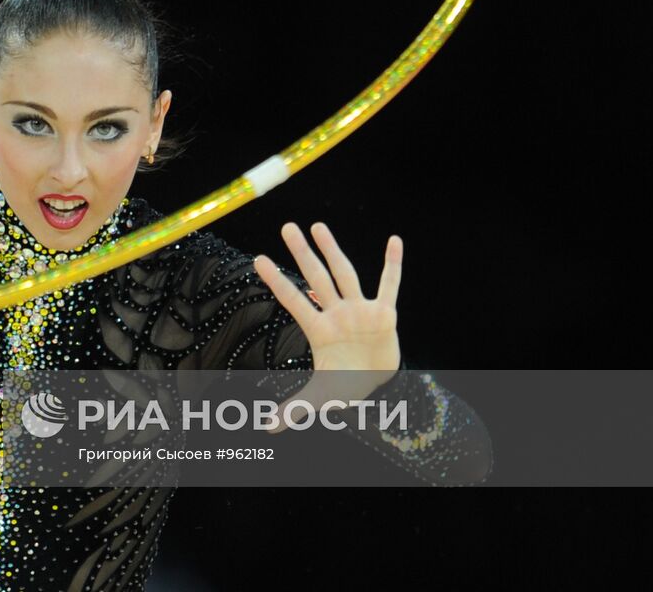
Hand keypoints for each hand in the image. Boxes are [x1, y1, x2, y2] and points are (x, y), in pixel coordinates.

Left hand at [252, 221, 402, 433]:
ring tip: (319, 226)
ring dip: (333, 250)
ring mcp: (359, 311)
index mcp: (318, 329)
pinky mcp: (384, 315)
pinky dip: (393, 265)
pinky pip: (389, 286)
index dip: (277, 281)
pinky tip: (394, 241)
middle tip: (287, 227)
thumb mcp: (320, 398)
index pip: (292, 301)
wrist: (378, 386)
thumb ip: (294, 410)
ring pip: (345, 274)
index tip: (258, 259)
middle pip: (316, 278)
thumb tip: (267, 427)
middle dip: (302, 253)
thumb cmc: (345, 385)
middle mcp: (336, 314)